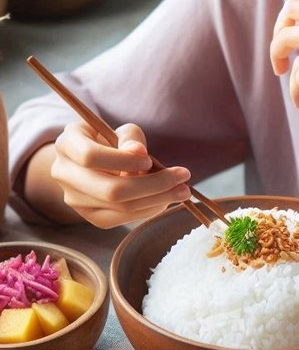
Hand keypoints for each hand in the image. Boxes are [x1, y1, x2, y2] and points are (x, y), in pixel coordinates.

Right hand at [51, 120, 190, 227]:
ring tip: (182, 190)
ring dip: (157, 199)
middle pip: (109, 189)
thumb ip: (130, 138)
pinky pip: (121, 219)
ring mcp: (74, 199)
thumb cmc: (109, 141)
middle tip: (183, 178)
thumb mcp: (118, 130)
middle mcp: (64, 174)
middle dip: (152, 185)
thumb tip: (139, 153)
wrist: (91, 162)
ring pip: (118, 207)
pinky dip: (147, 210)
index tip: (149, 158)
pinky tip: (164, 200)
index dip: (123, 160)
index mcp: (67, 144)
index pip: (90, 156)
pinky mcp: (90, 217)